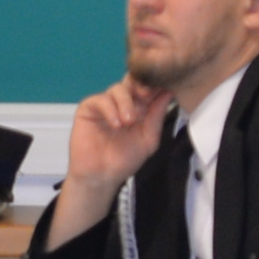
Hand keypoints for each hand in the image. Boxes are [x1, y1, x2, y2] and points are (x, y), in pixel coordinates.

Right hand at [50, 80, 172, 237]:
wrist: (101, 176)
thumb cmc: (124, 160)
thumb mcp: (148, 139)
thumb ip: (157, 116)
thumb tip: (169, 93)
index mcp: (139, 108)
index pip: (148, 89)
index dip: (156, 85)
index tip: (164, 87)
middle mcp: (123, 103)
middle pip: (132, 81)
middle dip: (141, 85)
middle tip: (147, 95)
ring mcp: (106, 104)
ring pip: (118, 89)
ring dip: (126, 102)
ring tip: (129, 121)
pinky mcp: (89, 108)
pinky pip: (101, 100)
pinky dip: (110, 109)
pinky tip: (116, 124)